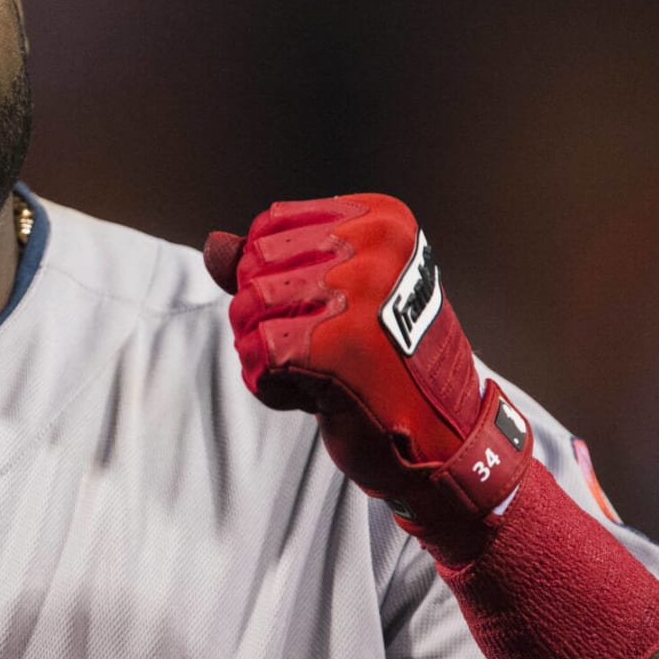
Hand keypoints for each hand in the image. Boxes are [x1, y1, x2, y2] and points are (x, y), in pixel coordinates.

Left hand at [204, 194, 531, 560]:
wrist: (444, 437)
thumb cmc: (385, 362)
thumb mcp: (335, 296)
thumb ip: (270, 264)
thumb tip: (213, 244)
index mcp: (382, 221)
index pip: (267, 229)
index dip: (270, 277)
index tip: (326, 311)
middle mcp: (374, 247)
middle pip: (250, 269)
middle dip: (265, 317)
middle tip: (323, 348)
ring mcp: (356, 295)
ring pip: (246, 309)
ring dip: (266, 353)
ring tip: (320, 371)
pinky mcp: (333, 347)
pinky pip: (255, 355)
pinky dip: (271, 386)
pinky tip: (315, 396)